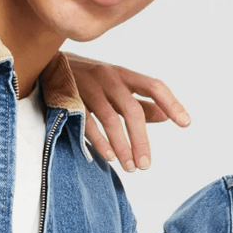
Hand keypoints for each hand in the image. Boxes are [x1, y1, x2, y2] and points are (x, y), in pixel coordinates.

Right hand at [65, 56, 189, 171]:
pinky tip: (109, 157)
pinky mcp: (71, 97)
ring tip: (130, 168)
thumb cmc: (88, 80)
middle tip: (146, 165)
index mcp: (124, 75)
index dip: (171, 103)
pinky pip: (88, 122)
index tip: (186, 123)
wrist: (46, 64)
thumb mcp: (115, 87)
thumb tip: (166, 116)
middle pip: (132, 110)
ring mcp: (89, 86)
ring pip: (111, 119)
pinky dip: (100, 141)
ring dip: (122, 146)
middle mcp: (109, 78)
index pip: (154, 86)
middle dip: (141, 140)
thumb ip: (139, 101)